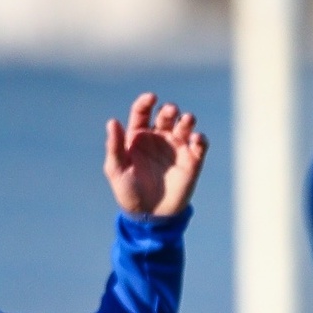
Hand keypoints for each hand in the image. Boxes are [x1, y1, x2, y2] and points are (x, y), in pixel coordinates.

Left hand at [104, 93, 207, 218]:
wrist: (149, 215)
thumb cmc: (128, 191)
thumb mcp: (116, 169)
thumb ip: (114, 146)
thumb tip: (112, 121)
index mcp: (138, 135)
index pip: (142, 111)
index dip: (146, 102)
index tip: (151, 98)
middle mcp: (159, 137)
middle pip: (166, 115)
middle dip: (169, 110)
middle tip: (170, 111)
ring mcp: (176, 148)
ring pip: (184, 126)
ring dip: (187, 120)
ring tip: (187, 120)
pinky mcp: (192, 161)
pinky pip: (200, 146)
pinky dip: (200, 140)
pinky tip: (197, 139)